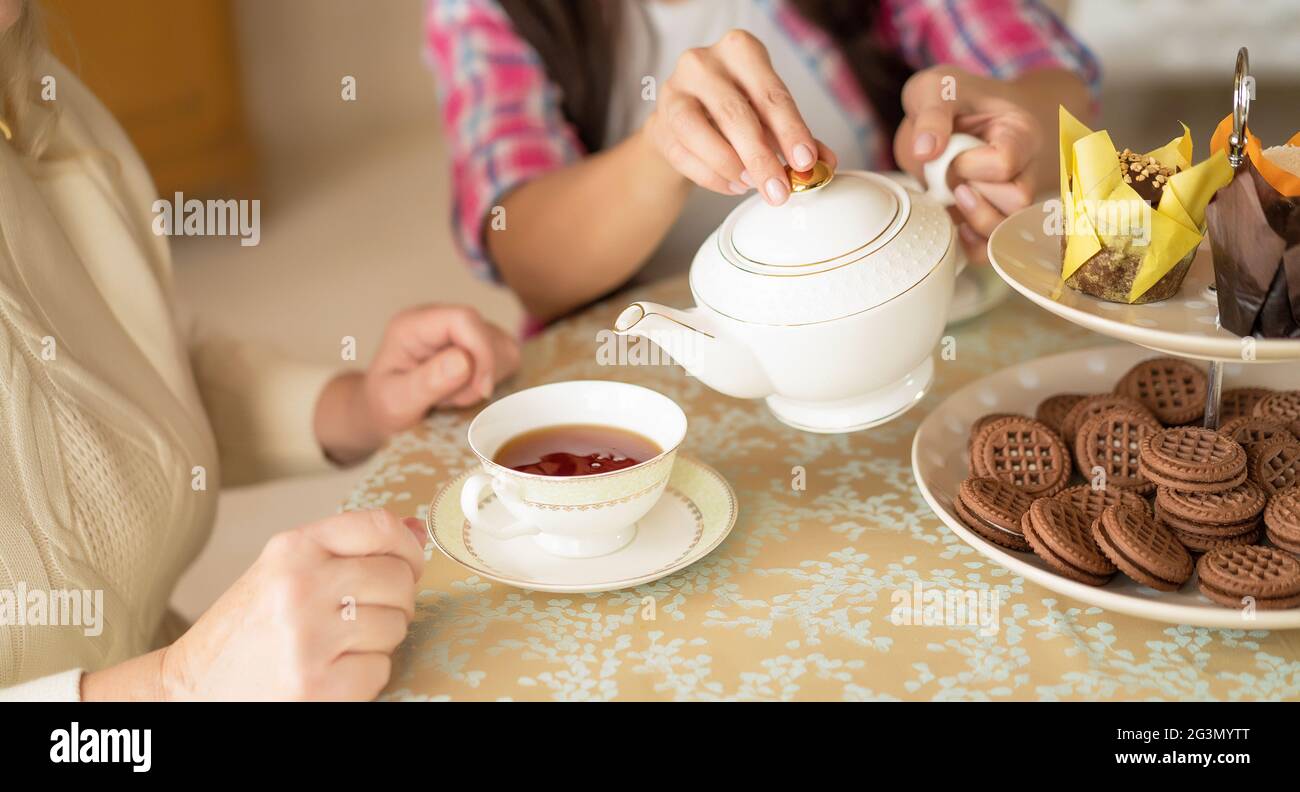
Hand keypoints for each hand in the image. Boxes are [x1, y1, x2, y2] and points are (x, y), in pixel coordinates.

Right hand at [160, 510, 425, 699]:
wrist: (191, 688)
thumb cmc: (247, 629)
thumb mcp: (285, 572)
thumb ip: (348, 548)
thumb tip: (417, 531)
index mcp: (292, 549)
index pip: (378, 526)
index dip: (409, 546)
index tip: (410, 564)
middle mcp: (300, 587)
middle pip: (398, 579)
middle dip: (396, 600)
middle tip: (365, 616)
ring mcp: (309, 638)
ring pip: (395, 626)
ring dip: (379, 641)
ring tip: (339, 646)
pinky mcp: (318, 685)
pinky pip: (381, 669)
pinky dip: (365, 676)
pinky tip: (331, 673)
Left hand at [315, 304, 519, 462]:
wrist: (382, 412)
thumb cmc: (384, 406)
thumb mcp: (397, 402)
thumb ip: (427, 382)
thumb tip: (464, 361)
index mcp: (413, 325)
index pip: (464, 319)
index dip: (481, 352)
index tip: (482, 390)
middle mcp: (438, 319)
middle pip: (486, 333)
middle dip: (481, 373)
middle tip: (453, 400)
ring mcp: (459, 331)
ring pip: (501, 346)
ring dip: (486, 378)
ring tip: (454, 396)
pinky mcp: (476, 344)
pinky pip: (505, 357)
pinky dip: (494, 379)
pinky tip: (466, 390)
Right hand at [643, 29, 836, 205]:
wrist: (685, 120)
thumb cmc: (734, 111)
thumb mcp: (769, 115)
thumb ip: (797, 137)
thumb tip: (826, 163)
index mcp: (740, 50)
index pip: (771, 93)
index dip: (791, 130)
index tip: (805, 162)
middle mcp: (703, 63)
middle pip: (736, 114)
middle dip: (762, 158)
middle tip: (779, 190)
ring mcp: (675, 90)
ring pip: (701, 132)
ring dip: (731, 166)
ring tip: (752, 185)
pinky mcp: (658, 121)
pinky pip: (684, 155)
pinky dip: (712, 177)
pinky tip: (732, 186)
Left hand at [893, 67, 1042, 263]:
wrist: (965, 113)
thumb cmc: (956, 98)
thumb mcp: (937, 88)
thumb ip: (932, 112)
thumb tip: (924, 150)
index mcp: (1019, 132)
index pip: (1005, 162)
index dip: (969, 164)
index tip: (952, 152)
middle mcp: (1027, 169)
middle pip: (1017, 202)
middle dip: (976, 195)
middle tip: (953, 177)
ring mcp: (1013, 199)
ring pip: (1009, 232)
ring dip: (974, 223)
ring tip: (954, 198)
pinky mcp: (994, 219)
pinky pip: (993, 251)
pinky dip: (972, 247)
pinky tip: (956, 226)